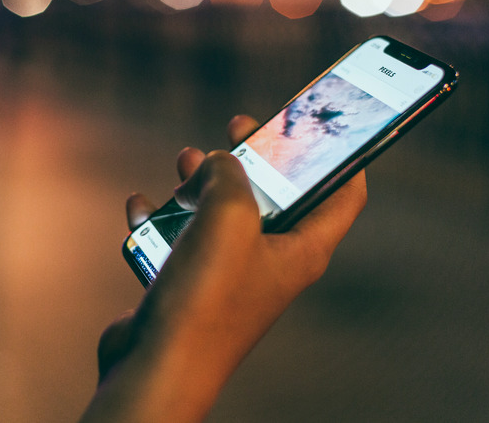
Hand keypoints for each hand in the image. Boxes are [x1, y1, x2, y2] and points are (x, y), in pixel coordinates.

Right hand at [83, 115, 366, 421]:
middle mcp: (271, 262)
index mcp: (302, 249)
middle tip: (238, 126)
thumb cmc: (205, 298)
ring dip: (203, 181)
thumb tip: (216, 161)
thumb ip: (230, 173)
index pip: (345, 194)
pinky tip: (144, 204)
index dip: (341, 154)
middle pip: (276, 194)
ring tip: (184, 159)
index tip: (321, 122)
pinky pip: (182, 238)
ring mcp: (231, 275)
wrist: (156, 365)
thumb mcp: (229, 216)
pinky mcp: (192, 285)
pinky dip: (164, 217)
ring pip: (224, 213)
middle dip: (256, 156)